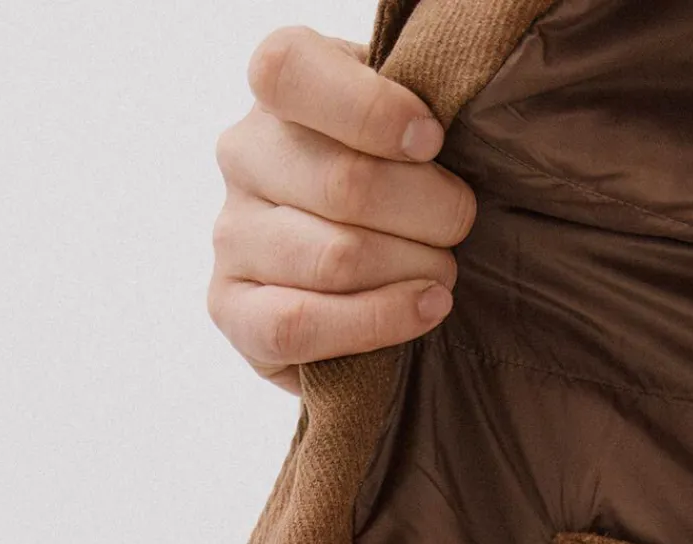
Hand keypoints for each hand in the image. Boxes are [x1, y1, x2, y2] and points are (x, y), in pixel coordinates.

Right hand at [209, 25, 476, 390]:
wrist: (378, 281)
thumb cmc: (406, 190)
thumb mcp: (409, 129)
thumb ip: (410, 114)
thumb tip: (428, 135)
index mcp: (278, 92)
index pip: (289, 71)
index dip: (372, 109)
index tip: (433, 141)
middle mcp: (243, 156)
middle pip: (343, 184)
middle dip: (430, 213)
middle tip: (460, 226)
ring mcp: (232, 235)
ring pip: (335, 258)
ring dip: (414, 271)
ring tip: (442, 274)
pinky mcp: (233, 310)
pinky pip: (298, 324)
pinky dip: (377, 322)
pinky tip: (424, 310)